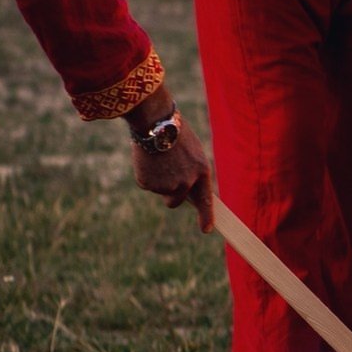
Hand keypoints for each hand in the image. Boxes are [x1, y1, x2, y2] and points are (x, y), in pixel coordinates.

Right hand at [126, 95, 211, 229]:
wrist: (154, 122)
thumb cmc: (175, 134)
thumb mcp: (191, 153)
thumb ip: (191, 173)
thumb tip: (186, 193)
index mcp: (202, 171)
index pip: (206, 200)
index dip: (206, 217)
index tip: (206, 230)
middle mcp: (187, 182)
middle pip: (175, 202)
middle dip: (170, 194)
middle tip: (165, 174)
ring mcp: (167, 185)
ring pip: (160, 192)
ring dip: (157, 180)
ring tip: (157, 159)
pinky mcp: (149, 184)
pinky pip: (147, 184)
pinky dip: (145, 174)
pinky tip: (147, 160)